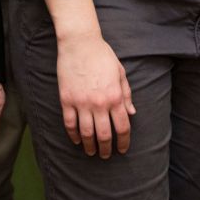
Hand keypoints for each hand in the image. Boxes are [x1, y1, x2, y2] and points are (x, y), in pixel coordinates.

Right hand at [56, 32, 134, 157]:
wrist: (80, 43)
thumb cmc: (103, 56)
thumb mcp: (120, 73)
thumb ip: (126, 94)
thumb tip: (132, 113)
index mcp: (115, 96)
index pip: (123, 127)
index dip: (124, 141)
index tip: (123, 149)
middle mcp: (99, 103)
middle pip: (105, 134)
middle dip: (106, 149)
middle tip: (106, 155)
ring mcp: (81, 103)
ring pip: (86, 133)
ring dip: (90, 146)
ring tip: (92, 152)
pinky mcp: (67, 100)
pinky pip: (70, 124)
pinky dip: (73, 135)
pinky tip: (77, 141)